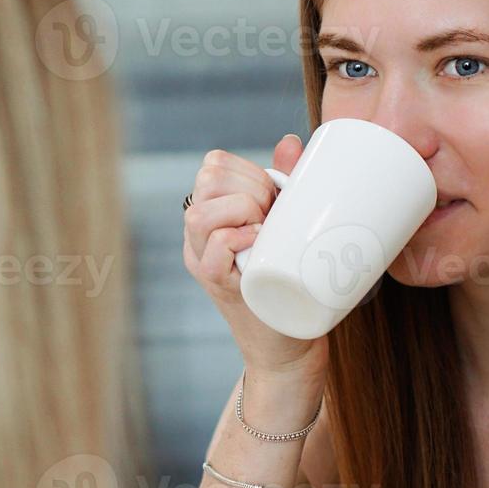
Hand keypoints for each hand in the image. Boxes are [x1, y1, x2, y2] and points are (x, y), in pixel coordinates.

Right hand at [182, 133, 327, 376]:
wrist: (288, 345)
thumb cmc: (288, 283)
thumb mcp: (285, 226)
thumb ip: (285, 183)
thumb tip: (292, 142)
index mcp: (211, 217)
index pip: (212, 165)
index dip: (248, 169)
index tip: (274, 196)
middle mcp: (197, 237)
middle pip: (206, 180)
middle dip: (250, 186)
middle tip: (273, 215)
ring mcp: (202, 262)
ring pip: (200, 214)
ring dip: (242, 210)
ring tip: (266, 230)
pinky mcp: (217, 287)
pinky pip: (212, 250)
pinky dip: (237, 239)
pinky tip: (259, 243)